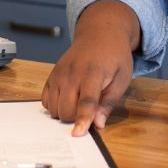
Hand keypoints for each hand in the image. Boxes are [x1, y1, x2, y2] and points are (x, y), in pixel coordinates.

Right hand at [42, 18, 134, 136]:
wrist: (100, 33)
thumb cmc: (115, 57)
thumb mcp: (122, 79)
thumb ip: (109, 102)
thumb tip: (98, 124)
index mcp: (93, 73)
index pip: (86, 101)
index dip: (82, 119)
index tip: (77, 134)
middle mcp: (72, 73)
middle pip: (66, 108)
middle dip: (75, 119)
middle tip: (89, 113)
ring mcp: (59, 73)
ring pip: (54, 107)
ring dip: (64, 113)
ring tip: (79, 104)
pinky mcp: (52, 74)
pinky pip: (46, 99)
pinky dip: (54, 105)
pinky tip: (67, 100)